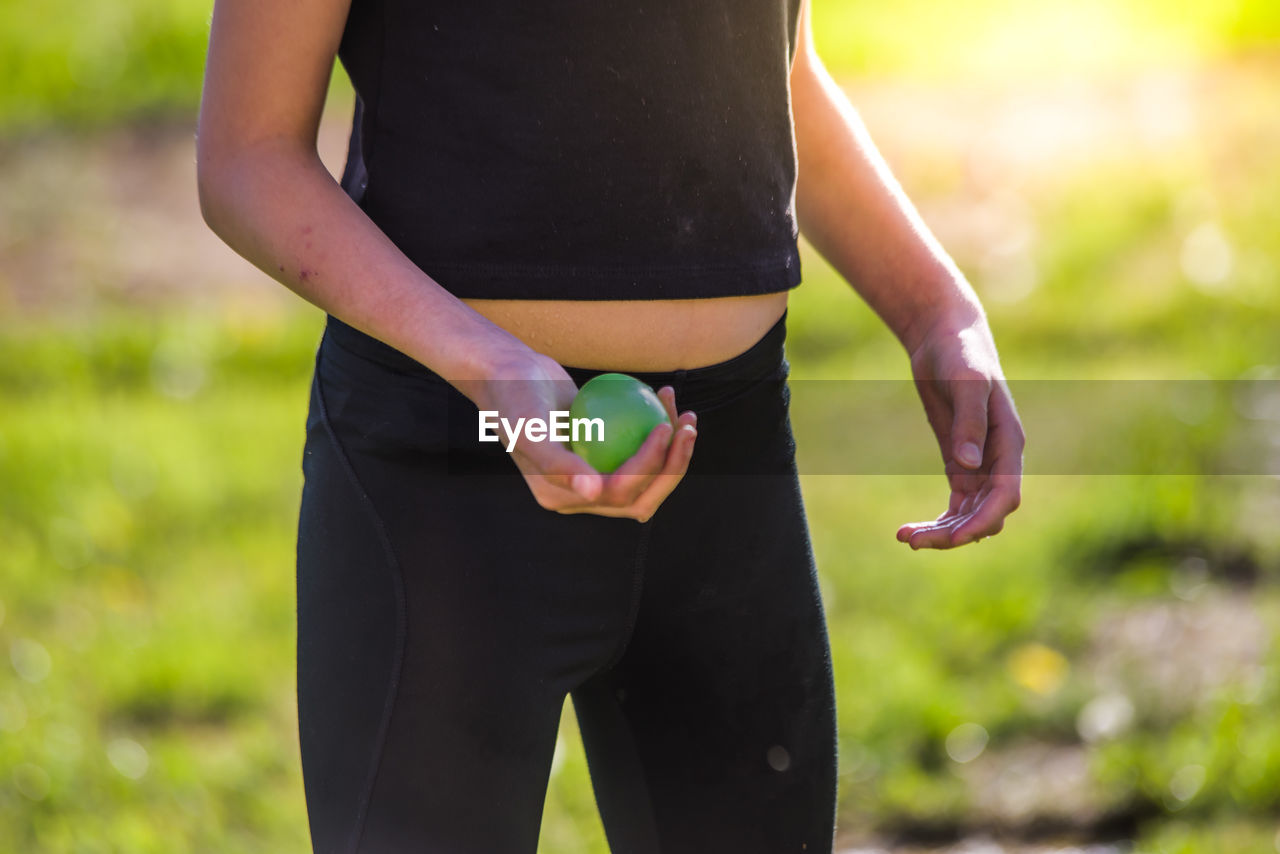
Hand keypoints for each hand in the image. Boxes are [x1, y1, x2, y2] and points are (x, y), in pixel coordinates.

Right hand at [463, 349, 697, 522]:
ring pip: (648, 475)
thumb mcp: (530, 427)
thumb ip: (557, 464)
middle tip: (687, 426)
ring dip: (674, 450)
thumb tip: (595, 492)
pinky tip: (667, 401)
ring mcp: (596, 474)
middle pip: (643, 494)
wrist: (508, 374)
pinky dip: (659, 430)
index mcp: (564, 499)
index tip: (663, 426)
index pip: (621, 493)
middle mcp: (582, 494)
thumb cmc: (515, 397)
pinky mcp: (605, 453)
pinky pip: (640, 449)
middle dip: (674, 466)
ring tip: (685, 414)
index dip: (651, 466)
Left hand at [897, 308, 1024, 548]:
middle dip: (955, 533)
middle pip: (985, 513)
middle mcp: (998, 459)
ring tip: (905, 538)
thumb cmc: (961, 353)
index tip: (954, 537)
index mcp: (1009, 443)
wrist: (944, 337)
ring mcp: (979, 463)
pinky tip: (910, 530)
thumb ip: (970, 422)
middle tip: (912, 541)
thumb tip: (970, 466)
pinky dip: (938, 521)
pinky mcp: (959, 461)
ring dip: (943, 532)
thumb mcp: (966, 382)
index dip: (983, 520)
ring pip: (969, 514)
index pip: (1005, 495)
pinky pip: (955, 504)